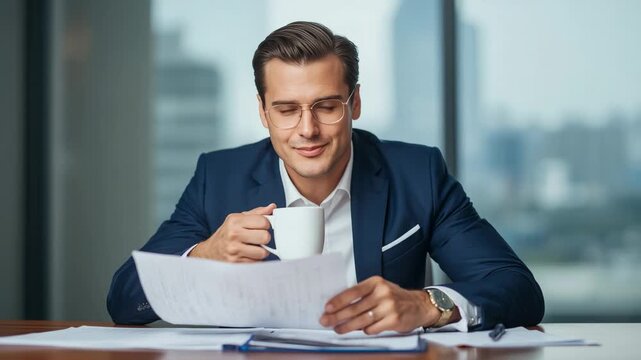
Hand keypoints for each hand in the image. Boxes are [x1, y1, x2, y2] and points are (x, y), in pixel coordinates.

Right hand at [189, 203, 275, 262]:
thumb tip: (272, 207)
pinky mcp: (236, 263)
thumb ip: (257, 213)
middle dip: (264, 238)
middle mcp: (233, 235)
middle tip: (258, 238)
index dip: (266, 224)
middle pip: (265, 237)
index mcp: (235, 221)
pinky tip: (248, 255)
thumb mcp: (238, 219)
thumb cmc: (227, 233)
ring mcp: (234, 250)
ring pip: (262, 252)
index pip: (263, 221)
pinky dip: (255, 259)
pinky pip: (256, 262)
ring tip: (253, 247)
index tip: (261, 226)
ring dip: (261, 251)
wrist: (210, 251)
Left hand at [320, 276, 455, 333]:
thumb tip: (340, 306)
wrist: (420, 305)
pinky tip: (360, 330)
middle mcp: (382, 293)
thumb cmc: (395, 297)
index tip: (327, 308)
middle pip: (355, 307)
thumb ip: (363, 295)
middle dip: (337, 316)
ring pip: (362, 320)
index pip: (353, 292)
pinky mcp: (394, 320)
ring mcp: (389, 307)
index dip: (338, 301)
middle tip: (325, 321)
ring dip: (347, 326)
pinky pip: (373, 328)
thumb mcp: (380, 289)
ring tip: (338, 329)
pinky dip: (365, 330)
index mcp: (376, 283)